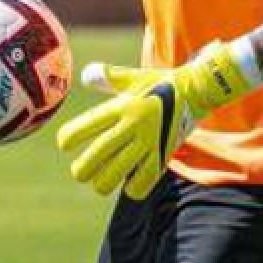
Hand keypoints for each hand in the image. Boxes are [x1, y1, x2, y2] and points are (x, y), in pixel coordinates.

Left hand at [56, 41, 257, 199]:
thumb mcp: (133, 78)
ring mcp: (148, 142)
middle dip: (81, 170)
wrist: (196, 91)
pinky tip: (129, 182)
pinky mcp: (162, 156)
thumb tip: (86, 75)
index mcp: (122, 106)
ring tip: (101, 180)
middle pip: (95, 157)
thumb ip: (108, 77)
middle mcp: (133, 125)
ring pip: (114, 175)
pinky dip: (132, 188)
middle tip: (80, 171)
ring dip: (103, 183)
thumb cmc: (159, 84)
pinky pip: (142, 183)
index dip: (68, 138)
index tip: (66, 144)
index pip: (85, 127)